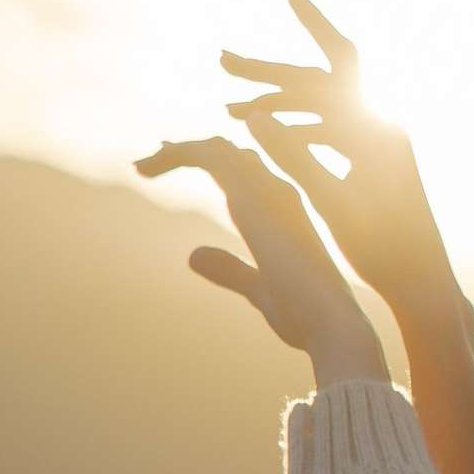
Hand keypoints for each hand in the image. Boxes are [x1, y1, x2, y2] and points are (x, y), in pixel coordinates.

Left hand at [136, 130, 388, 386]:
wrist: (331, 325)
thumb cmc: (306, 316)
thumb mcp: (258, 289)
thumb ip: (229, 269)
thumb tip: (193, 256)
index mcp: (284, 210)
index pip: (243, 169)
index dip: (208, 161)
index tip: (172, 164)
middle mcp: (279, 190)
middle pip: (227, 152)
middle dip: (186, 153)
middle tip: (147, 165)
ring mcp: (269, 189)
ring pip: (216, 148)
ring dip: (176, 152)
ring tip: (142, 166)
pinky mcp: (253, 196)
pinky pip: (208, 157)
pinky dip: (178, 154)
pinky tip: (150, 168)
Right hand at [221, 0, 466, 329]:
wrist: (426, 285)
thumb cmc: (382, 250)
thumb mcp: (329, 202)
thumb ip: (291, 156)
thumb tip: (252, 117)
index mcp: (373, 127)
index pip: (338, 58)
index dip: (312, 19)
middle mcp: (380, 126)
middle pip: (319, 83)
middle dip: (269, 73)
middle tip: (222, 60)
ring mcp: (379, 144)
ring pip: (322, 110)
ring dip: (278, 105)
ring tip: (229, 108)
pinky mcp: (376, 164)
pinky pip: (330, 133)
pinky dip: (297, 131)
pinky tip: (269, 139)